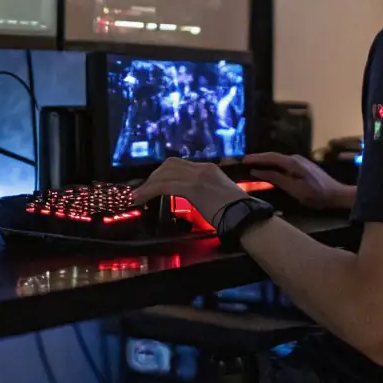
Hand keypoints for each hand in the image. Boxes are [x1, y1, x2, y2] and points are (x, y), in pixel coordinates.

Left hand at [131, 159, 245, 223]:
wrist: (246, 217)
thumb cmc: (236, 213)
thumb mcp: (218, 196)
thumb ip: (204, 192)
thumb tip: (192, 197)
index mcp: (209, 169)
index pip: (179, 165)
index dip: (163, 173)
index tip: (154, 184)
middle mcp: (202, 168)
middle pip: (170, 165)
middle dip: (154, 176)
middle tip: (143, 191)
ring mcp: (198, 176)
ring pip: (164, 174)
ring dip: (148, 185)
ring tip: (137, 196)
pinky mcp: (193, 187)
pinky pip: (164, 186)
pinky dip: (149, 191)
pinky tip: (140, 199)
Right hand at [242, 153, 355, 210]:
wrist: (336, 194)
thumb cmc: (316, 195)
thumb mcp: (294, 189)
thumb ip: (276, 178)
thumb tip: (259, 171)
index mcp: (293, 162)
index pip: (271, 157)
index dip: (256, 158)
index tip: (243, 160)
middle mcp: (296, 158)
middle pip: (274, 156)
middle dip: (259, 158)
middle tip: (245, 161)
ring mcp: (300, 161)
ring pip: (279, 159)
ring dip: (266, 161)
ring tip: (253, 165)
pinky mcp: (302, 166)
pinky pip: (284, 163)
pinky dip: (274, 165)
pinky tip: (269, 169)